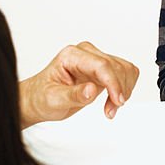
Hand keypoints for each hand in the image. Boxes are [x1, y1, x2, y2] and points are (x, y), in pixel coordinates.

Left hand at [19, 42, 138, 125]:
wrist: (39, 100)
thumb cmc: (42, 97)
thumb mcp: (53, 100)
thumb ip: (73, 95)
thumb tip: (92, 90)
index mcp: (71, 56)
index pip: (101, 64)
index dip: (113, 83)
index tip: (118, 101)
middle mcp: (86, 53)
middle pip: (116, 66)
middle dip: (119, 90)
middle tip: (111, 111)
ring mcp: (96, 60)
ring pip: (125, 69)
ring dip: (124, 90)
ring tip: (110, 108)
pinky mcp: (103, 69)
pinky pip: (125, 74)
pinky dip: (124, 89)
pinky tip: (113, 102)